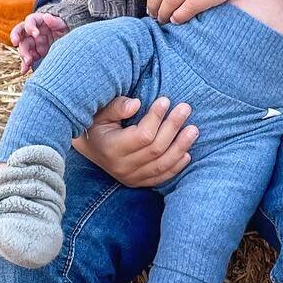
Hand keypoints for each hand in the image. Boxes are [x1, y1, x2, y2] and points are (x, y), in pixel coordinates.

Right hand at [10, 12, 67, 73]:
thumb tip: (47, 16)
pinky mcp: (35, 53)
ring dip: (23, 55)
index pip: (29, 21)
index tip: (36, 34)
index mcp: (38, 21)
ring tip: (28, 61)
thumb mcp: (63, 24)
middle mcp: (32, 32)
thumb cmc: (64, 28)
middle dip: (21, 44)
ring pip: (23, 48)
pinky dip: (25, 65)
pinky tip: (24, 70)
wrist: (69, 40)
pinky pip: (27, 58)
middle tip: (24, 50)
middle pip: (22, 36)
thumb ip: (56, 21)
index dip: (30, 27)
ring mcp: (32, 43)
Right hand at [70, 95, 197, 186]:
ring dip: (180, 147)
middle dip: (173, 127)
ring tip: (193, 130)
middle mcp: (121, 167)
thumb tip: (136, 104)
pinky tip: (187, 153)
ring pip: (161, 165)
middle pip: (155, 149)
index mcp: (111, 148)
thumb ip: (116, 107)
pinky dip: (176, 167)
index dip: (156, 118)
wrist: (88, 148)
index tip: (166, 100)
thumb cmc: (95, 124)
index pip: (142, 136)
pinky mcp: (138, 182)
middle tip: (185, 108)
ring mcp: (130, 177)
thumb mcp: (100, 112)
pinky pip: (161, 178)